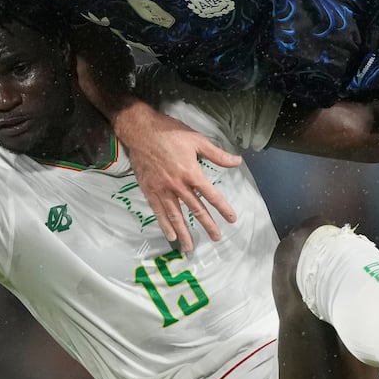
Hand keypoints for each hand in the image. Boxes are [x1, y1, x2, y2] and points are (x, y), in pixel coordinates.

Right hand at [114, 102, 241, 251]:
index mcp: (191, 173)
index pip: (211, 195)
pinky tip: (170, 235)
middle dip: (207, 225)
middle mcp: (177, 185)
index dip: (223, 208)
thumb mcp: (197, 140)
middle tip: (216, 238)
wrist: (141, 130)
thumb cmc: (170, 132)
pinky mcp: (149, 190)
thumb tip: (237, 161)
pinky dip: (164, 224)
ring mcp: (162, 190)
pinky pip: (158, 211)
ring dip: (184, 232)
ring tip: (190, 247)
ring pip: (175, 215)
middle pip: (195, 209)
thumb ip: (217, 155)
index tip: (232, 219)